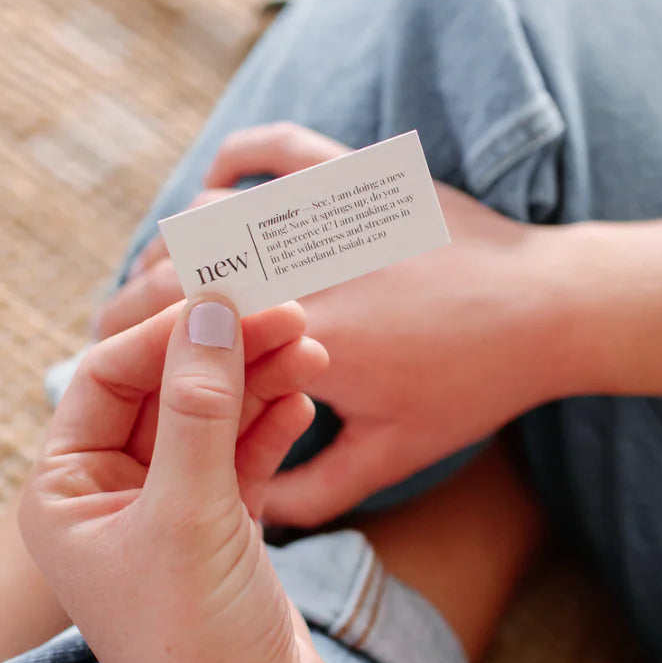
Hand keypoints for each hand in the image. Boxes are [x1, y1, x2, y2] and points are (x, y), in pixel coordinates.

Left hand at [19, 297, 345, 662]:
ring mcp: (166, 511)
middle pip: (165, 389)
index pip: (108, 378)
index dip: (170, 332)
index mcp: (64, 491)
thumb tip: (209, 314)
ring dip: (258, 379)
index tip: (231, 294)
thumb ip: (201, 410)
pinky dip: (271, 424)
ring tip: (312, 348)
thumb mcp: (190, 516)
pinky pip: (241, 454)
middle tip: (289, 309)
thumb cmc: (197, 643)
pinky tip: (305, 400)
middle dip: (226, 349)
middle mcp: (107, 496)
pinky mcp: (220, 529)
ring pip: (211, 416)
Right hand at [98, 124, 585, 526]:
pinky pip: (277, 149)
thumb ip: (316, 491)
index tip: (113, 360)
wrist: (548, 311)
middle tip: (130, 324)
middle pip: (178, 273)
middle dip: (138, 299)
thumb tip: (253, 513)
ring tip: (171, 276)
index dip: (129, 347)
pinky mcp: (357, 176)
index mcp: (298, 341)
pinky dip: (237, 158)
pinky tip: (219, 181)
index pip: (179, 335)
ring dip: (177, 244)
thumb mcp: (393, 456)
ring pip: (212, 217)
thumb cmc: (472, 387)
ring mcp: (327, 216)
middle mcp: (301, 270)